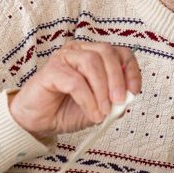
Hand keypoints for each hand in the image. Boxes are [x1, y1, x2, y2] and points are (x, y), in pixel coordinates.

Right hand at [8, 41, 141, 138]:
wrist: (39, 121)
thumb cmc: (67, 109)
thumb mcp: (99, 108)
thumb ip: (115, 103)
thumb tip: (129, 98)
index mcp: (95, 56)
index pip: (120, 52)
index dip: (131, 70)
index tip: (134, 91)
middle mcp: (80, 51)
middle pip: (106, 52)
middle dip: (117, 78)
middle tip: (119, 102)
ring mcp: (65, 57)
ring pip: (91, 62)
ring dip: (102, 89)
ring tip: (103, 111)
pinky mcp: (51, 70)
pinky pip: (75, 81)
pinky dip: (88, 99)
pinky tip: (92, 113)